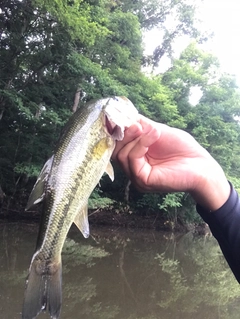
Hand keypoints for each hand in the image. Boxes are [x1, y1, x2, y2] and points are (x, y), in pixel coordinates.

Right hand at [112, 115, 229, 210]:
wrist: (201, 165)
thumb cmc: (183, 149)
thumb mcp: (158, 131)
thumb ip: (141, 125)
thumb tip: (123, 114)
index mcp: (136, 157)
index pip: (117, 145)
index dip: (116, 131)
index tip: (120, 116)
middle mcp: (133, 168)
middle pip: (115, 151)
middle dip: (124, 134)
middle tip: (137, 124)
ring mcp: (137, 176)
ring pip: (121, 155)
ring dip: (136, 138)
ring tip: (153, 130)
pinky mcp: (143, 180)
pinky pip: (132, 160)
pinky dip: (141, 145)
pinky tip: (154, 136)